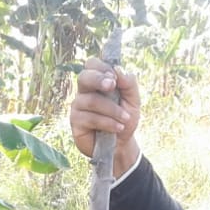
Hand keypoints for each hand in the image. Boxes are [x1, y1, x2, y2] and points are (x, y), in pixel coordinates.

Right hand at [70, 59, 141, 176]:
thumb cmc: (125, 120)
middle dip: (98, 79)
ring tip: (125, 119)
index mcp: (98, 82)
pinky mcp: (76, 122)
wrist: (122, 144)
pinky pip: (90, 118)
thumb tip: (117, 69)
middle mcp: (84, 92)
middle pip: (83, 77)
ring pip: (91, 100)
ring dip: (111, 109)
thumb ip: (128, 83)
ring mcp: (78, 107)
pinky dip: (107, 122)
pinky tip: (117, 128)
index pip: (92, 64)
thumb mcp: (133, 100)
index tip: (114, 78)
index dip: (101, 67)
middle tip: (112, 86)